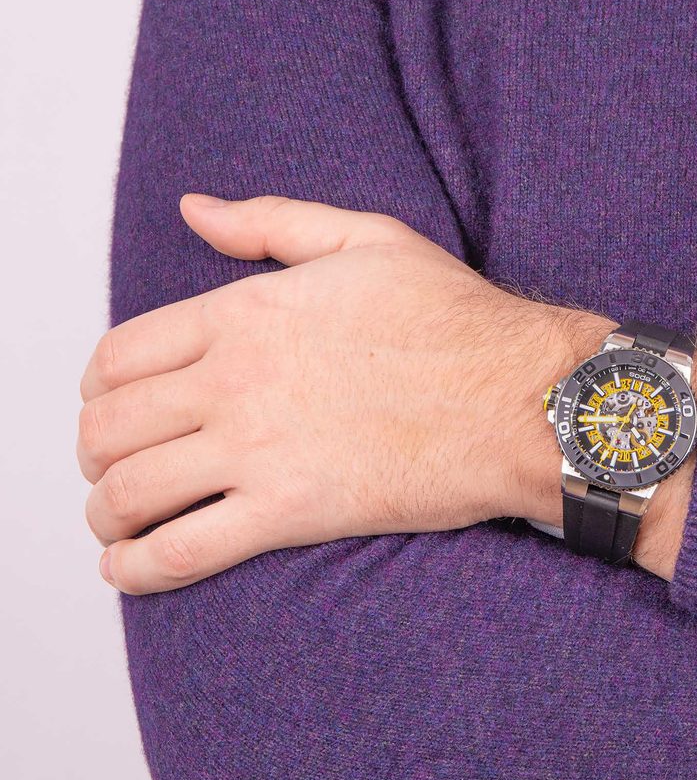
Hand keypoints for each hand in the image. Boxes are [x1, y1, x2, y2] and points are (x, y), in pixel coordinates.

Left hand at [78, 194, 616, 593]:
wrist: (518, 397)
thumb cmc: (454, 321)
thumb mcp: (366, 239)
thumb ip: (270, 222)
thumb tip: (194, 209)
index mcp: (244, 313)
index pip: (118, 357)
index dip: (97, 390)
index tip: (111, 407)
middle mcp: (234, 380)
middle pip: (108, 428)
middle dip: (95, 455)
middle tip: (113, 469)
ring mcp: (258, 449)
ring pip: (127, 493)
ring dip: (105, 514)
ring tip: (116, 525)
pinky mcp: (290, 512)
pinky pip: (179, 552)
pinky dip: (135, 570)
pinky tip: (128, 570)